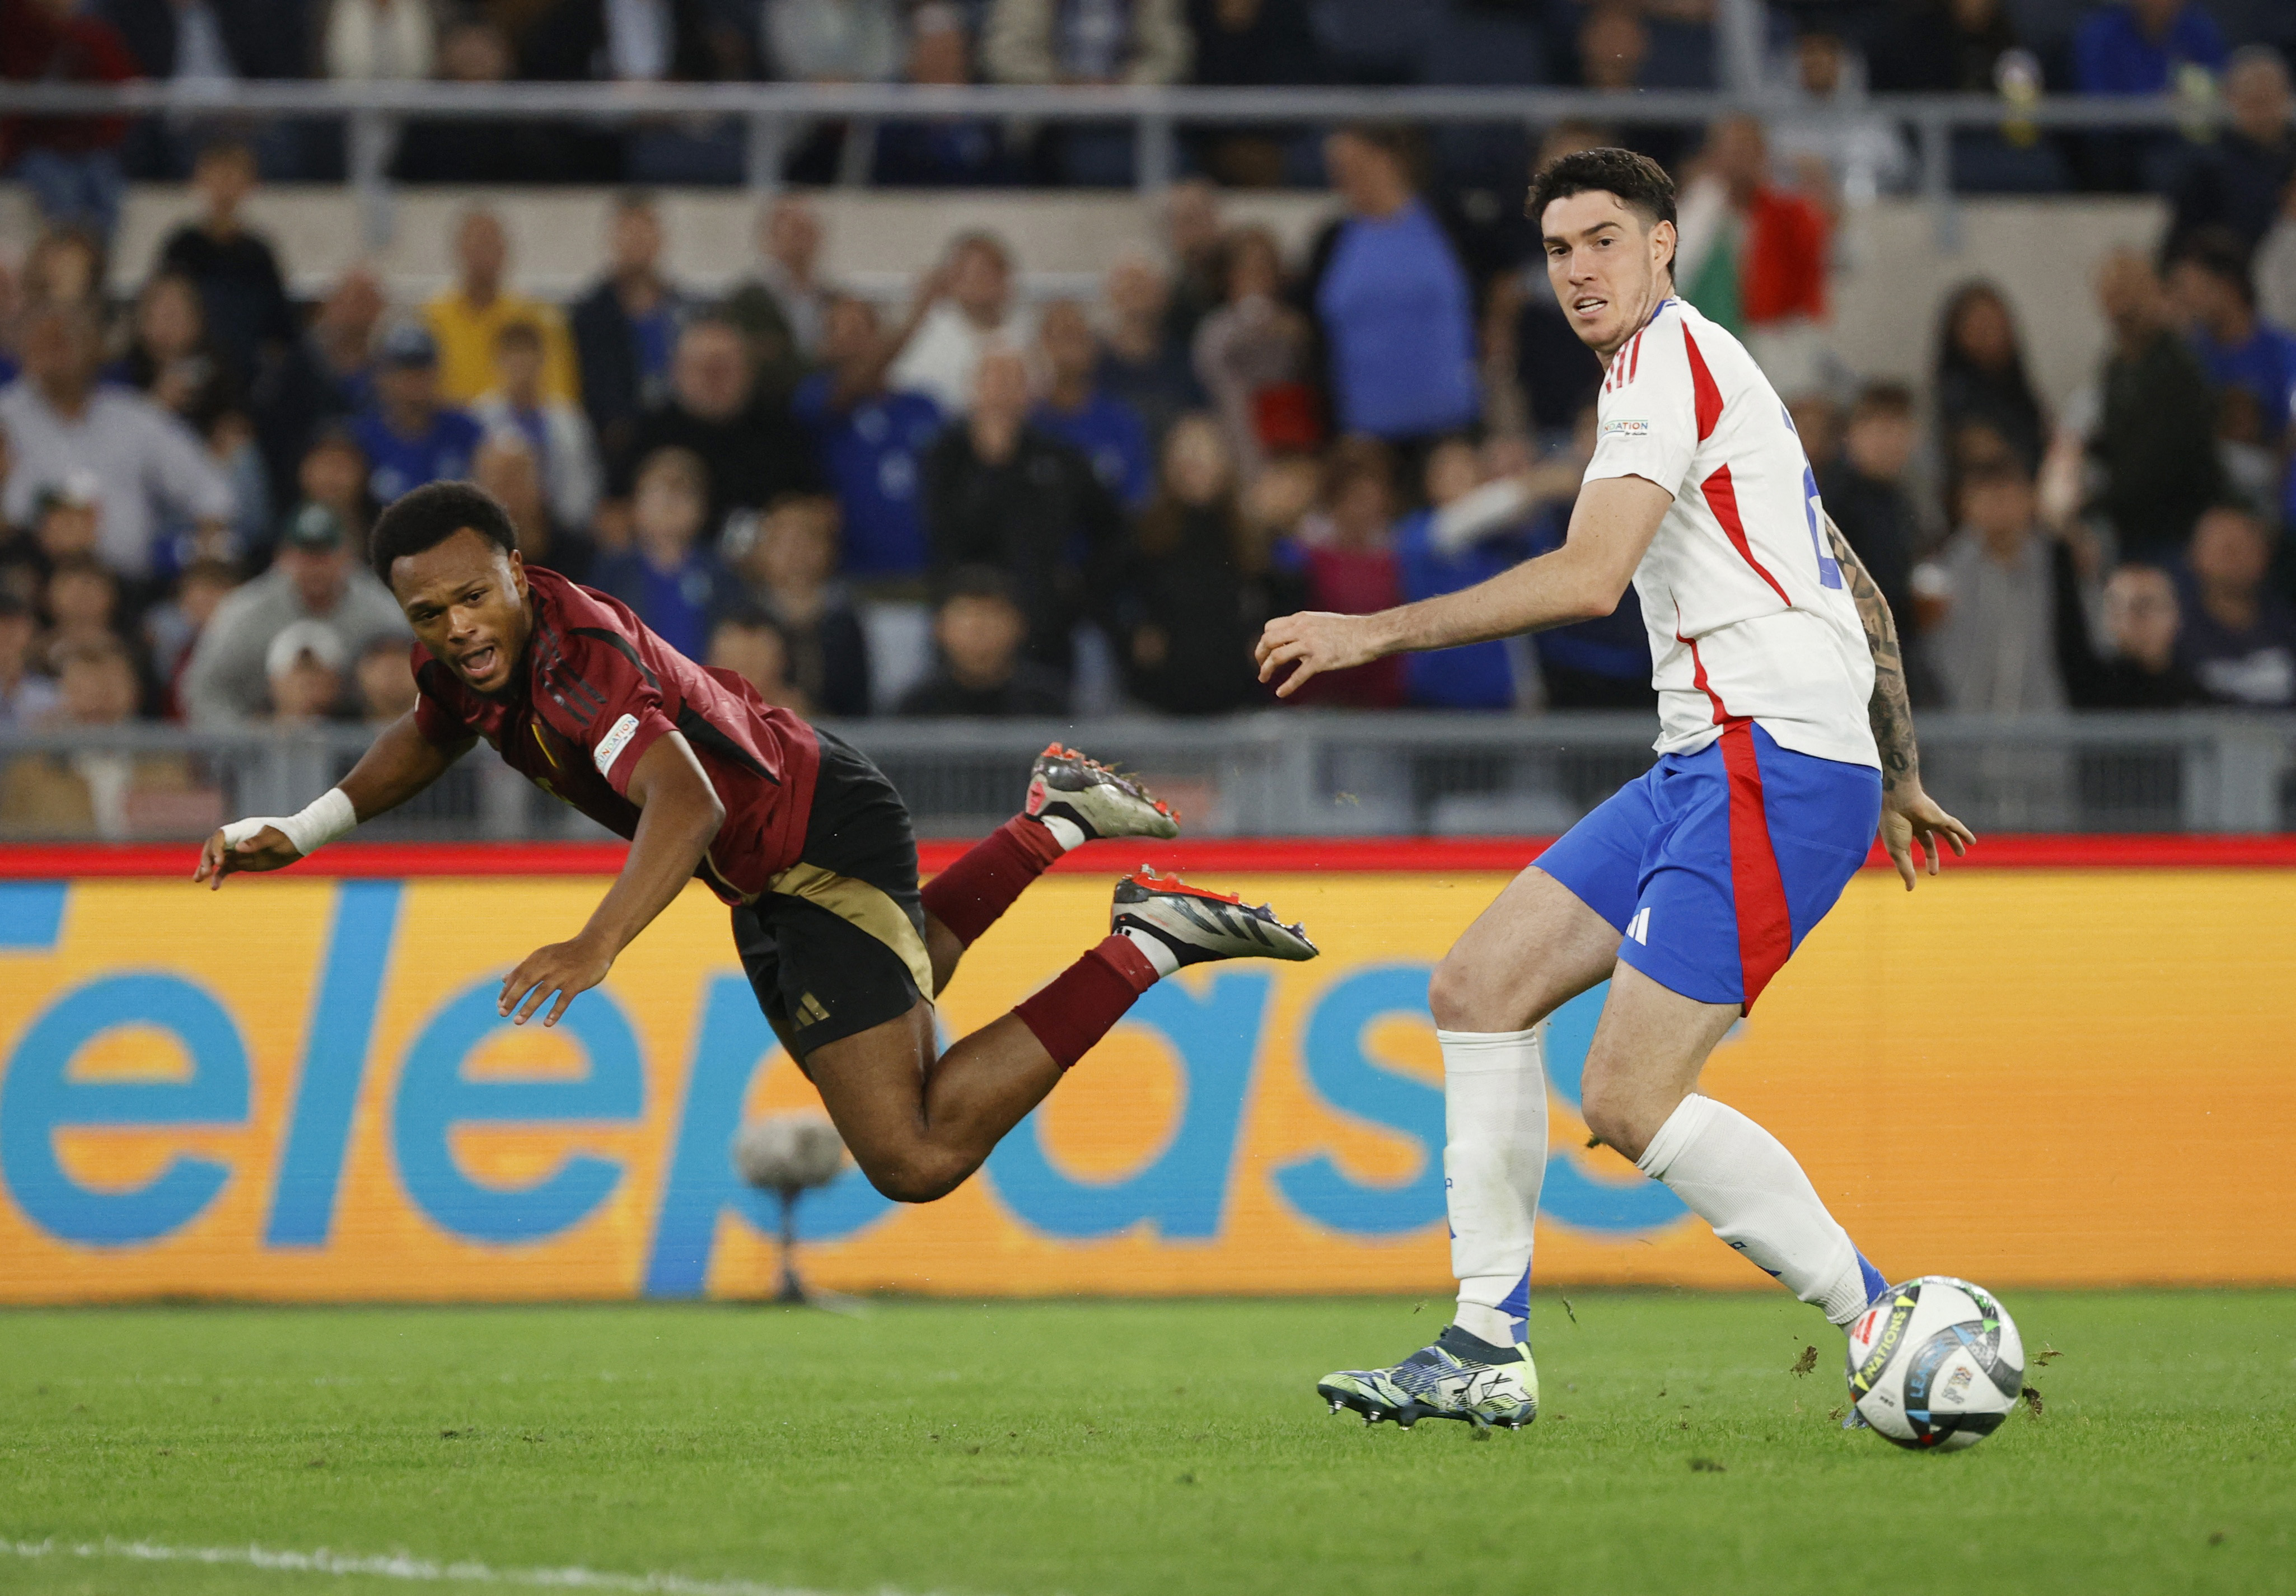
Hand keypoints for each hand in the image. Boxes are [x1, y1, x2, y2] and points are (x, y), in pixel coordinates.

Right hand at [193, 825, 300, 890]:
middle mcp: (236, 840)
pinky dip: (218, 877)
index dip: (216, 848)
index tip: (219, 861)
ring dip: (206, 868)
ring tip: (198, 879)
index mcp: (242, 830)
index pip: (221, 836)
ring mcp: (238, 852)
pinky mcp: (242, 863)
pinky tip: (214, 887)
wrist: (298, 842)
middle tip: (206, 872)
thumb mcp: (275, 839)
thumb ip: (257, 843)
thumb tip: (238, 848)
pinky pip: (226, 870)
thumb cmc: (288, 836)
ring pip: (216, 860)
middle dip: (207, 859)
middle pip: (213, 847)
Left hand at [500, 934, 613, 1027]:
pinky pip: (564, 999)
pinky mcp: (577, 982)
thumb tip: (503, 980)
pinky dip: (555, 1011)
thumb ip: (524, 968)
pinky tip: (547, 1023)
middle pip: (526, 982)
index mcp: (539, 957)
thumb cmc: (567, 954)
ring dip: (528, 1007)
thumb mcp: (543, 956)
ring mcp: (563, 973)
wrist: (596, 945)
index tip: (499, 1004)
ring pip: (542, 991)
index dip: (507, 990)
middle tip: (502, 1013)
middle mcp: (549, 964)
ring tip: (517, 1021)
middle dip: (513, 998)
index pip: (518, 974)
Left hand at [1256, 611, 1384, 698]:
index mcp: (1301, 619)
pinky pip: (1298, 675)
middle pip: (1268, 640)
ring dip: (1266, 669)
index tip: (1265, 653)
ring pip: (1277, 656)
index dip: (1263, 641)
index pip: (1270, 628)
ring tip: (1263, 679)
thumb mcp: (1321, 622)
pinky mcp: (1321, 660)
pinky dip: (1287, 686)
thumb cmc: (1350, 630)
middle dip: (1259, 655)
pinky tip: (1281, 693)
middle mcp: (1302, 629)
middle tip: (1260, 667)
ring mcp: (1311, 644)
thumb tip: (1293, 643)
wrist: (1370, 634)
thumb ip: (1305, 630)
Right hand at [1878, 783, 1974, 890]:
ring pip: (1945, 833)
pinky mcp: (1940, 817)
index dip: (1909, 862)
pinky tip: (1972, 841)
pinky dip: (1964, 833)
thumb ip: (1906, 869)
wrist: (1898, 801)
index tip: (1911, 876)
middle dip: (1931, 857)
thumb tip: (1910, 889)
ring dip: (1953, 843)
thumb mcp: (1898, 852)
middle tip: (1934, 872)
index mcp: (1902, 832)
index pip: (1907, 850)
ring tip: (1961, 853)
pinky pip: (1955, 826)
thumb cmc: (1893, 825)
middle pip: (1928, 843)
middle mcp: (1917, 825)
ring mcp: (1930, 820)